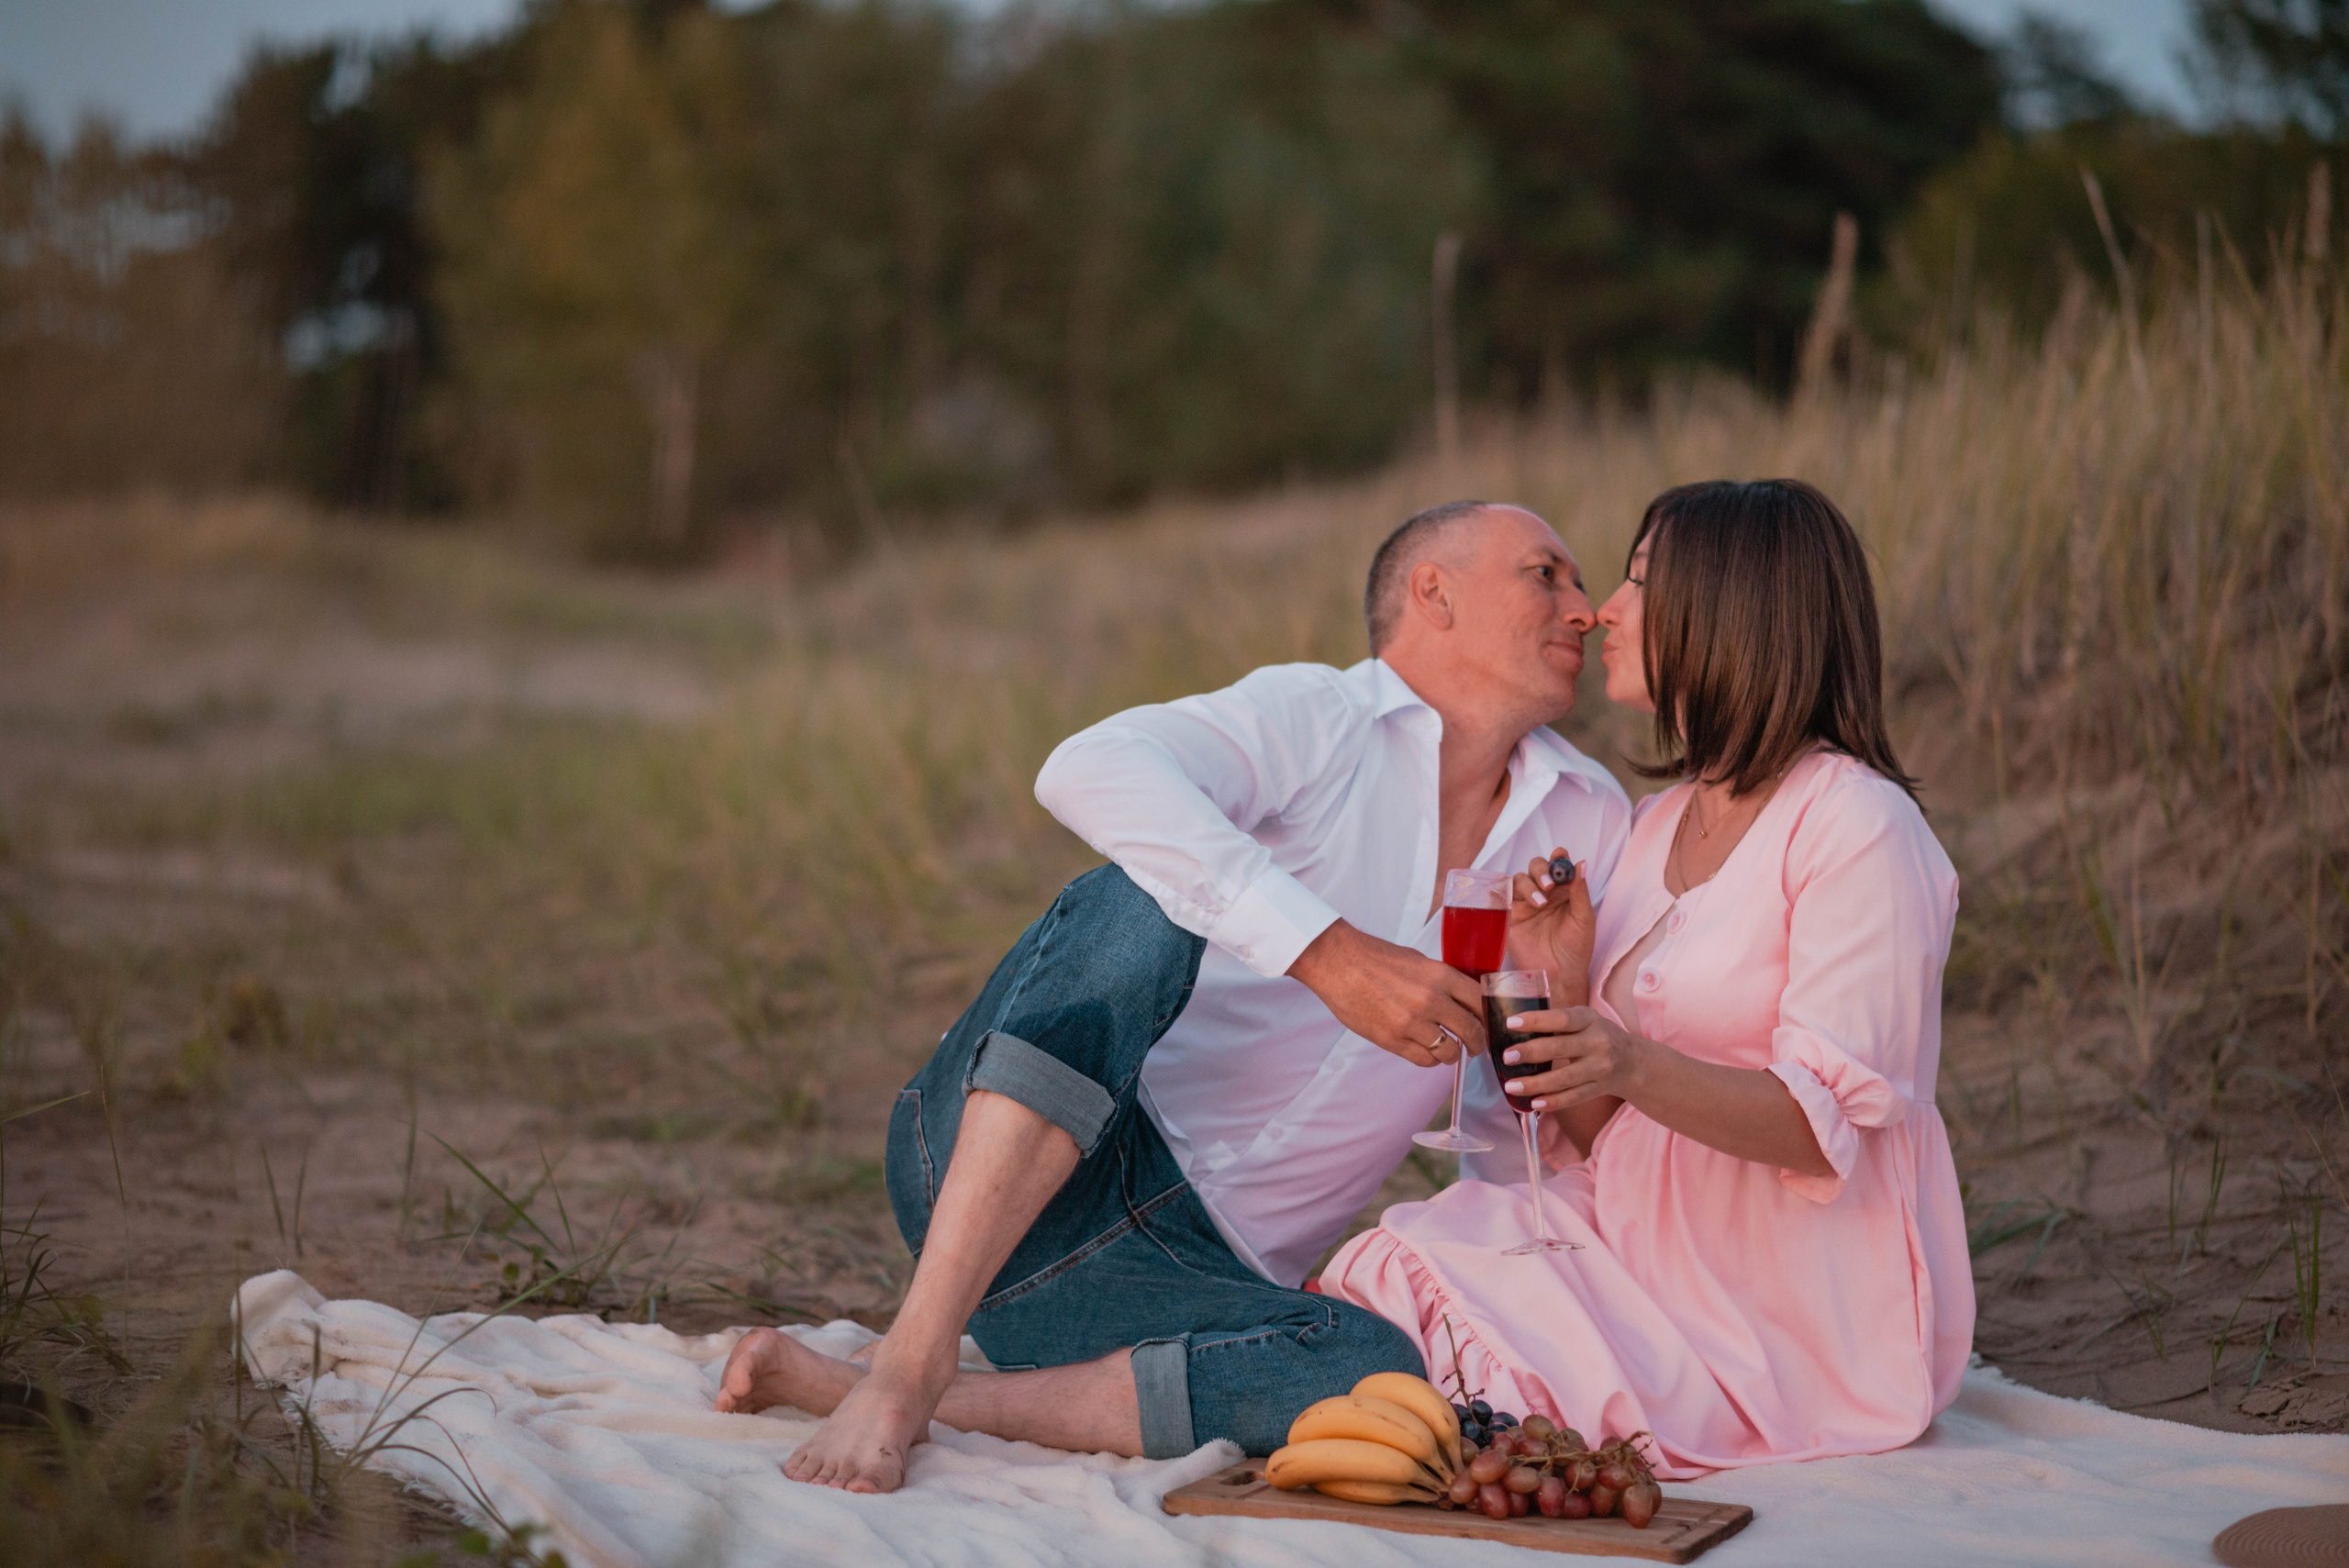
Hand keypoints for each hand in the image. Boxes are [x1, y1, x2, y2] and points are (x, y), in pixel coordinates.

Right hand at [1287, 920, 1485, 1067]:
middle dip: (1478, 1043)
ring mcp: (1411, 1022)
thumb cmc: (1376, 958)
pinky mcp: (1392, 1039)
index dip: (1488, 1018)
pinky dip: (1431, 1060)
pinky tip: (1426, 1052)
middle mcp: (1431, 999)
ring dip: (1453, 1055)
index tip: (1487, 1025)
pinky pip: (1424, 1060)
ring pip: (1450, 1051)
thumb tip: (1462, 1003)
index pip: (1481, 1002)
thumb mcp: (1419, 961)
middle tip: (1476, 1048)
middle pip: (1472, 1031)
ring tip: (1448, 1051)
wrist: (1338, 962)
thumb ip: (1442, 982)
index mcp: (1441, 975)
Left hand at [1490, 1005, 1643, 1110]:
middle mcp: (1597, 1043)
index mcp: (1589, 1019)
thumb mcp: (1585, 1020)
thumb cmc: (1597, 1035)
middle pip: (1560, 1048)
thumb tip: (1513, 1027)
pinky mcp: (1598, 1088)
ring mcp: (1599, 1068)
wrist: (1633, 1062)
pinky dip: (1553, 1102)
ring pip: (1564, 1078)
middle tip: (1507, 1057)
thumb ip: (1557, 1022)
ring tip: (1511, 1086)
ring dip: (1535, 1084)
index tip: (1511, 1023)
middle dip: (1531, 1053)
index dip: (1536, 1021)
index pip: (1561, 1019)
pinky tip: (1533, 1103)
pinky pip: (1573, 1097)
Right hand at [1507, 847, 1593, 1004]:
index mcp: (1563, 891)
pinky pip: (1502, 897)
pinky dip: (1504, 891)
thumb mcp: (1584, 918)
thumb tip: (1581, 862)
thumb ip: (1580, 891)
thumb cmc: (1577, 949)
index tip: (1560, 854)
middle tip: (1549, 885)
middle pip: (1535, 867)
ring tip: (1540, 904)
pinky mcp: (1509, 916)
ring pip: (1519, 879)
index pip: (1558, 866)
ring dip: (1529, 885)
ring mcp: (1525, 904)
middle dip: (1541, 870)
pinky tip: (1515, 900)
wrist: (1559, 976)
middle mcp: (1543, 893)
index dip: (1558, 857)